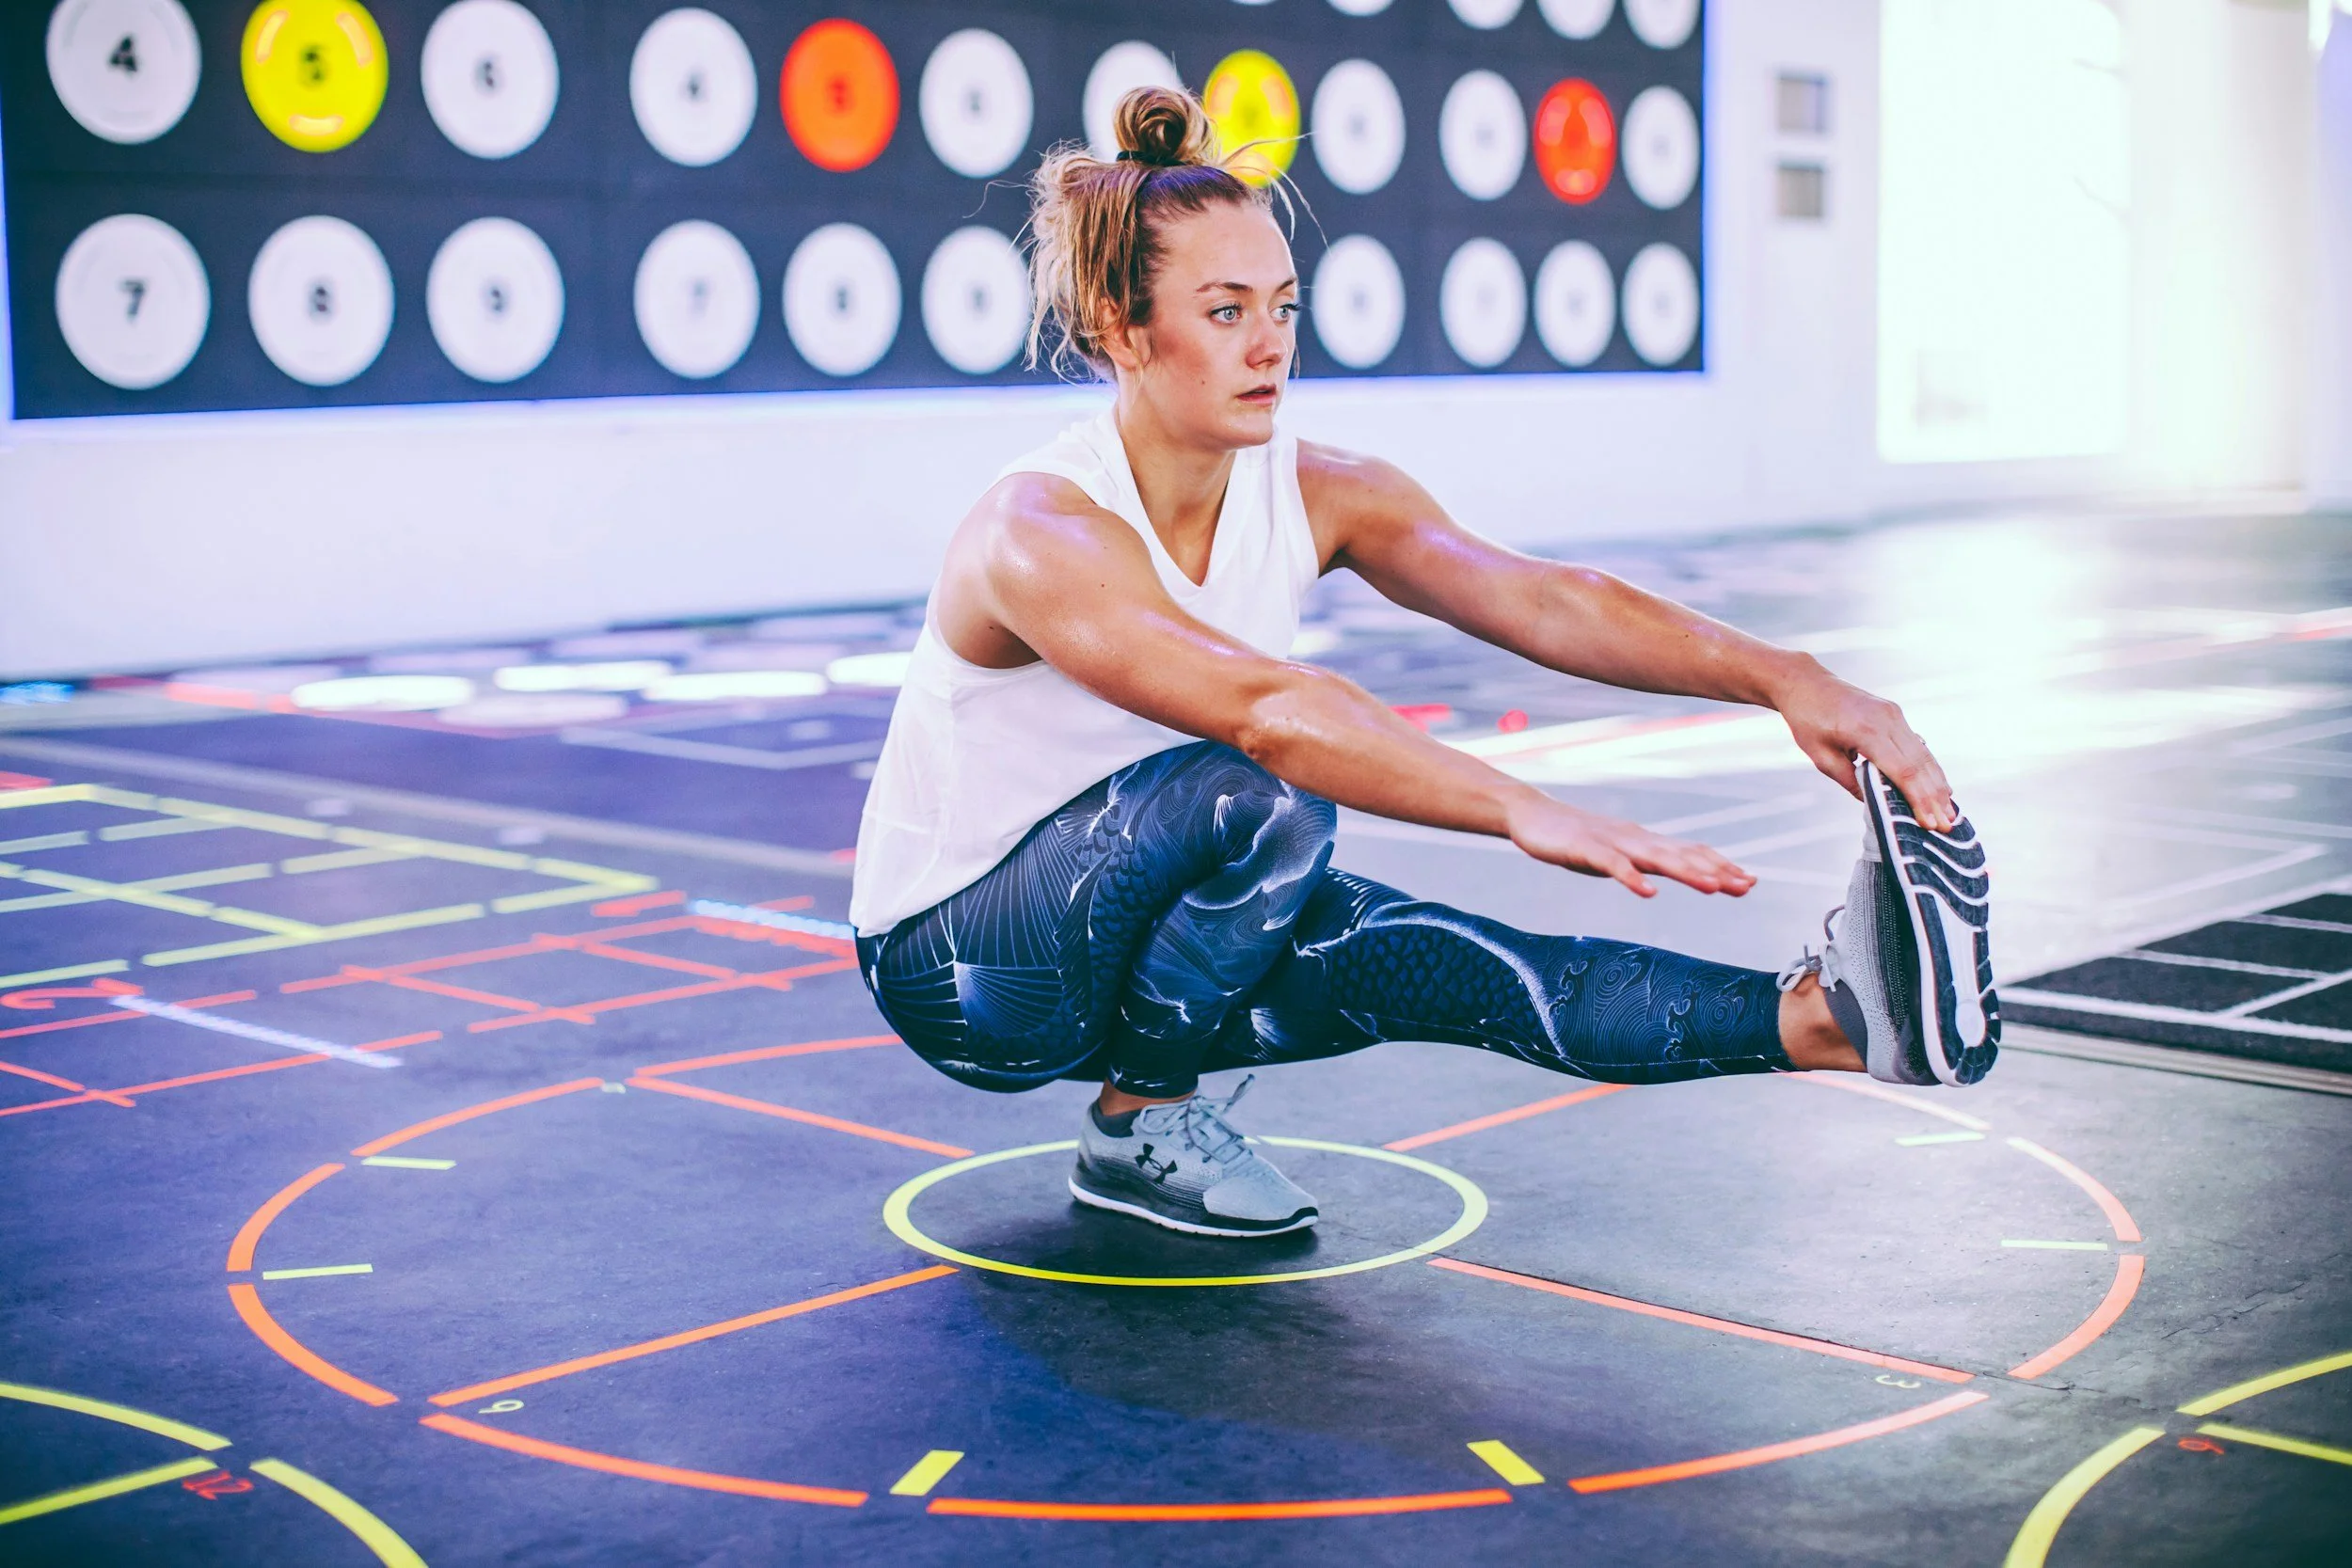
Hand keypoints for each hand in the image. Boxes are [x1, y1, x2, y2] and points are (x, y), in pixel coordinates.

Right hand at [1506, 792, 1756, 898]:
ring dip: (1687, 873)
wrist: (1531, 813)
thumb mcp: (1615, 852)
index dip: (1720, 866)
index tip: (1749, 882)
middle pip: (1682, 856)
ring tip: (1713, 888)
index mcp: (1643, 842)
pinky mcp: (1586, 850)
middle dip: (1716, 871)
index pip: (1690, 853)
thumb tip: (1670, 875)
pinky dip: (1632, 878)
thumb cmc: (1574, 837)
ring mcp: (1612, 843)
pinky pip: (1612, 865)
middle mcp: (1635, 839)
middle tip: (1747, 886)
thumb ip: (1642, 863)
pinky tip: (1647, 893)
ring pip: (1655, 858)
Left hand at [1770, 661, 1956, 830]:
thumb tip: (1875, 802)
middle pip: (1919, 764)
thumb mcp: (1820, 756)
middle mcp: (1887, 719)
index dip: (1918, 799)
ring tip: (1949, 811)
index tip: (1930, 822)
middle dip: (1934, 797)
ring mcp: (1894, 714)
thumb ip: (1849, 779)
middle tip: (1947, 825)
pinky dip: (1929, 767)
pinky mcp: (1895, 714)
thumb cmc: (1807, 720)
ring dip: (1937, 784)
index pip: (1902, 770)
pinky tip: (1939, 787)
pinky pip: (1917, 744)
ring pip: (1924, 754)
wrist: (1806, 683)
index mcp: (1866, 730)